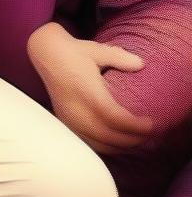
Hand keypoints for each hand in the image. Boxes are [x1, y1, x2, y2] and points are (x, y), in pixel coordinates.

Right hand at [28, 23, 153, 153]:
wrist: (45, 53)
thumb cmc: (73, 51)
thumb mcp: (96, 50)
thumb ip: (119, 57)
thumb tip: (141, 64)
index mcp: (86, 90)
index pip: (113, 116)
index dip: (134, 125)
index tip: (151, 124)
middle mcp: (75, 107)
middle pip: (108, 135)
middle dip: (132, 140)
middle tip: (149, 135)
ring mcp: (68, 116)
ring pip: (97, 143)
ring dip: (120, 146)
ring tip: (137, 140)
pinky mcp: (64, 120)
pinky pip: (87, 142)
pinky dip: (105, 146)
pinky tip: (116, 142)